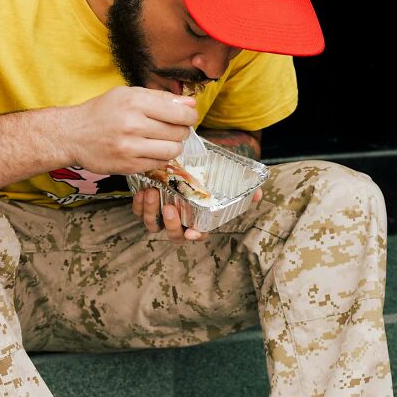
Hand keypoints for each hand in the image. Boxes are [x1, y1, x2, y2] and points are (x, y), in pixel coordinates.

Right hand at [63, 86, 196, 173]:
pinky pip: (159, 164)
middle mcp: (133, 125)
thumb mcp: (128, 95)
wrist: (73, 134)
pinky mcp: (128, 166)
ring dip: (173, 146)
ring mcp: (130, 148)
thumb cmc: (102, 112)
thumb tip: (191, 105)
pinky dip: (160, 158)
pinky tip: (150, 150)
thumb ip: (161, 98)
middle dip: (181, 131)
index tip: (187, 118)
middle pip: (178, 133)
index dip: (190, 117)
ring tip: (163, 141)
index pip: (179, 113)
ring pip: (172, 150)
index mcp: (135, 102)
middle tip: (171, 129)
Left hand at [132, 186, 263, 241]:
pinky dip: (138, 205)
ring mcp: (161, 215)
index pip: (200, 233)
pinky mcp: (146, 206)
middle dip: (171, 224)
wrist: (185, 161)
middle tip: (170, 207)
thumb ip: (242, 188)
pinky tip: (141, 191)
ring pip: (153, 225)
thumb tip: (258, 194)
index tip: (193, 232)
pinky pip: (138, 212)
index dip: (197, 235)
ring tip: (152, 192)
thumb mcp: (225, 179)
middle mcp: (180, 222)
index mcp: (199, 220)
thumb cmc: (207, 175)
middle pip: (174, 234)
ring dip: (150, 213)